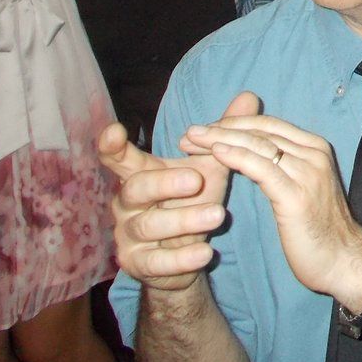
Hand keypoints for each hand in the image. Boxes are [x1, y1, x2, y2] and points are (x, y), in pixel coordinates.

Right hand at [100, 92, 255, 292]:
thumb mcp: (210, 168)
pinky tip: (205, 253)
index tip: (115, 130)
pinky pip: (157, 263)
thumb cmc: (192, 201)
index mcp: (139, 174)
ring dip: (184, 220)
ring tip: (218, 215)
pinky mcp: (138, 264)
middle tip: (196, 179)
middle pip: (136, 189)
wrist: (186, 257)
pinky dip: (182, 258)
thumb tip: (250, 96)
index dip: (111, 145)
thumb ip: (223, 136)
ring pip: (149, 226)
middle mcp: (126, 203)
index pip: (118, 157)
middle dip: (165, 183)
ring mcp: (129, 236)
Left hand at [179, 109, 361, 310]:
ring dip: (220, 140)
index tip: (204, 129)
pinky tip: (215, 154)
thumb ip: (281, 167)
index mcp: (315, 147)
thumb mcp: (300, 188)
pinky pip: (260, 168)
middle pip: (260, 130)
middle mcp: (313, 153)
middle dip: (221, 128)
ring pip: (257, 145)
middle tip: (189, 132)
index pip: (267, 124)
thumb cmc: (318, 231)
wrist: (344, 262)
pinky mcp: (296, 195)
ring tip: (191, 140)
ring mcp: (307, 172)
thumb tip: (250, 153)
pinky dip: (235, 157)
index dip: (233, 123)